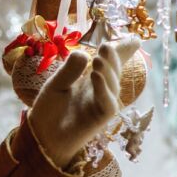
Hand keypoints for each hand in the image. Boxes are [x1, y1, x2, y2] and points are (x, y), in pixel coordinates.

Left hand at [28, 37, 140, 168]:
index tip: (134, 39)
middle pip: (114, 72)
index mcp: (92, 80)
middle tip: (107, 45)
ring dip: (107, 71)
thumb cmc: (50, 110)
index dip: (122, 51)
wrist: (42, 136)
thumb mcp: (56, 84)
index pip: (110, 63)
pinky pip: (107, 103)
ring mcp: (103, 104)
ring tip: (98, 58)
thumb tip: (83, 53)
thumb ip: (69, 70)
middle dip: (114, 58)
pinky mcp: (101, 118)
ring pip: (113, 85)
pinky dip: (103, 89)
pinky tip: (96, 76)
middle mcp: (102, 91)